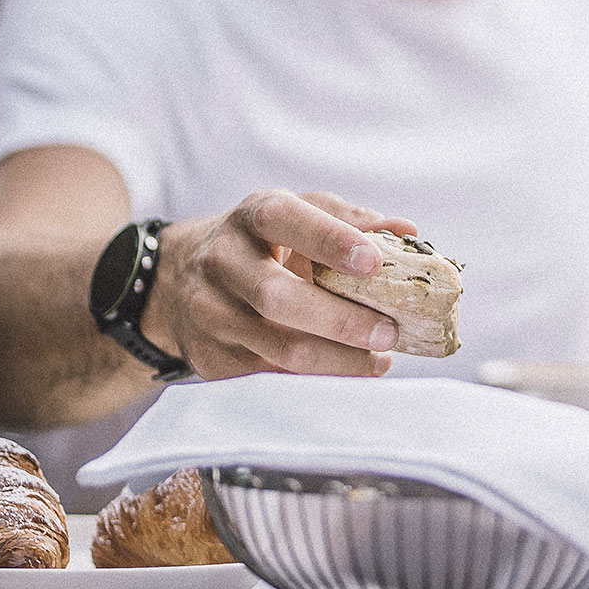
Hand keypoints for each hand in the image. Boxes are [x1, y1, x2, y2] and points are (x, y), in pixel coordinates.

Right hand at [144, 190, 419, 379]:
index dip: (331, 240)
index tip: (376, 262)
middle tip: (390, 331)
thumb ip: (349, 219)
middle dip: (342, 319)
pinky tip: (348, 367)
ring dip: (339, 358)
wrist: (182, 279)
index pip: (285, 220)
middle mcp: (221, 261)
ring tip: (380, 357)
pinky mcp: (209, 356)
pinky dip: (318, 375)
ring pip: (279, 346)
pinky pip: (271, 374)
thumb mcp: (298, 213)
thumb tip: (406, 231)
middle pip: (278, 297)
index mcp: (252, 217)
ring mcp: (209, 312)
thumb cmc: (263, 242)